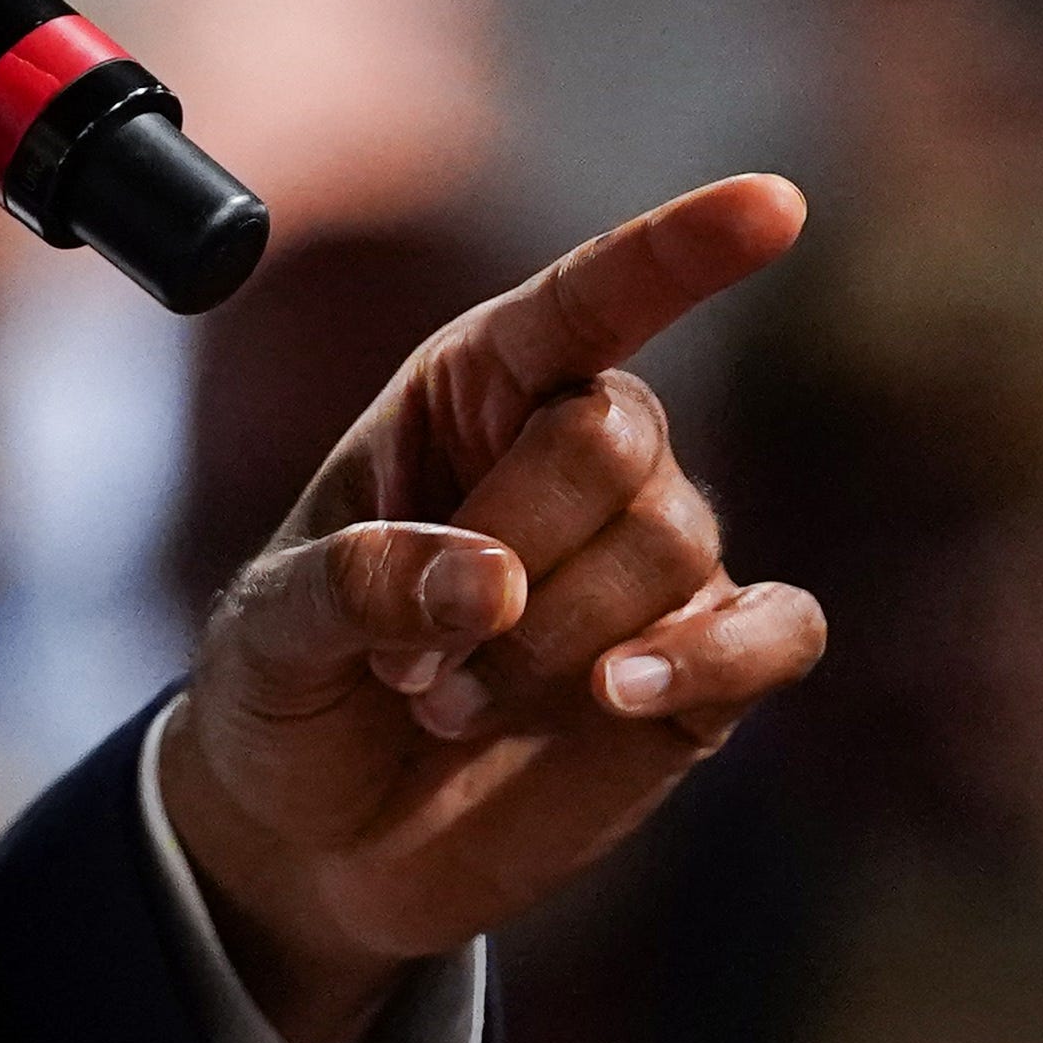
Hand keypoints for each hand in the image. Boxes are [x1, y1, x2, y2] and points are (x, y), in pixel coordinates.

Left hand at [156, 178, 825, 1042]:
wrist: (314, 838)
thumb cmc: (288, 690)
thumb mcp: (266, 628)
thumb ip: (354, 584)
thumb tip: (489, 583)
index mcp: (473, 391)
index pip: (589, 300)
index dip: (678, 250)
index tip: (773, 205)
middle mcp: (581, 454)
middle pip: (612, 437)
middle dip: (509, 547)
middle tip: (409, 661)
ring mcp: (654, 563)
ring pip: (671, 543)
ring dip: (549, 643)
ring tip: (446, 704)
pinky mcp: (707, 671)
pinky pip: (777, 630)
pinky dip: (714, 660)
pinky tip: (623, 697)